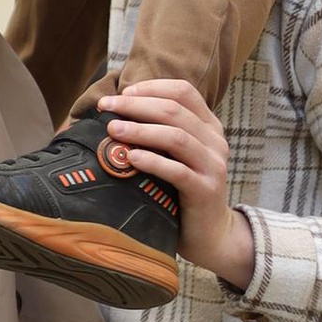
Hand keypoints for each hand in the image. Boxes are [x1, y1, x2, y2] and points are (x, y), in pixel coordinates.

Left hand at [97, 78, 254, 292]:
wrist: (210, 234)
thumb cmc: (183, 192)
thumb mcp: (177, 156)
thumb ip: (161, 132)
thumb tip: (117, 110)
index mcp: (209, 126)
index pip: (183, 92)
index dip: (152, 88)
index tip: (123, 93)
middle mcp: (215, 141)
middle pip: (175, 111)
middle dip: (137, 105)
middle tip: (106, 106)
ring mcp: (213, 166)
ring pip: (176, 137)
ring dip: (141, 130)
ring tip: (113, 129)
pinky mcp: (205, 190)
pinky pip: (177, 171)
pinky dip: (152, 161)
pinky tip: (131, 158)